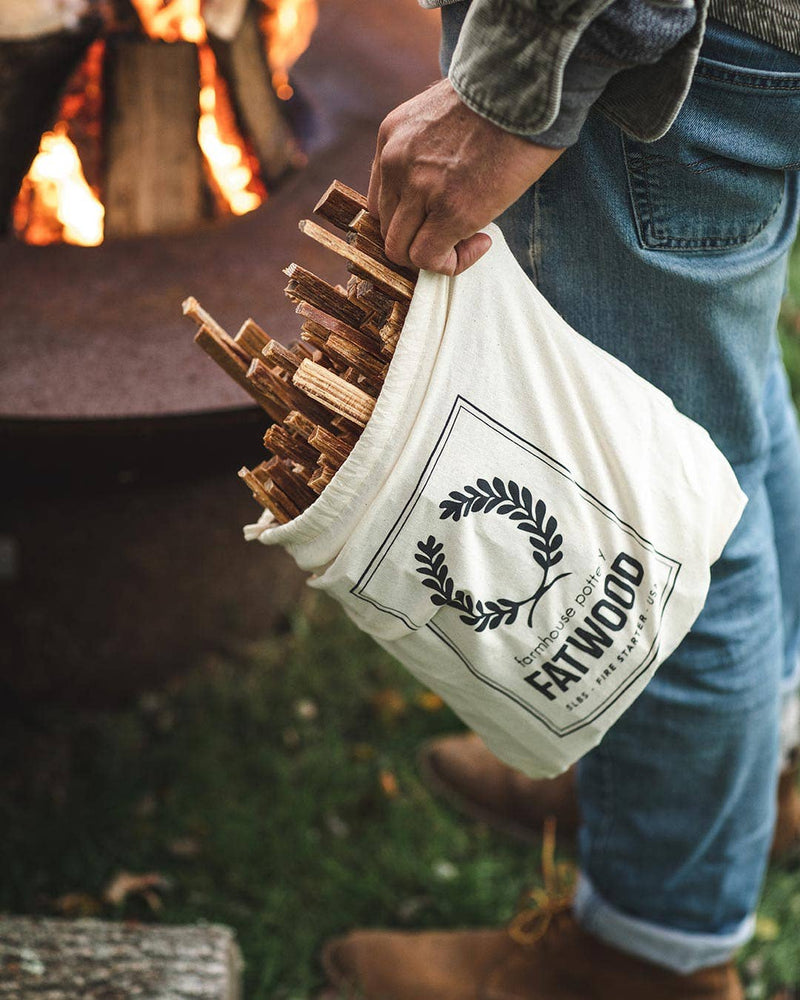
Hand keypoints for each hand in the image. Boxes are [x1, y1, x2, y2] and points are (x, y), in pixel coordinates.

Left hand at [368, 79, 563, 275]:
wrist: (528, 88)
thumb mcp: (444, 115)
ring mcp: (419, 188)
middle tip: (459, 231)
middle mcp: (396, 163)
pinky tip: (481, 241)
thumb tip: (440, 192)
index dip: (410, 220)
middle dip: (422, 240)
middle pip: (388, 230)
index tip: (440, 216)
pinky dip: (452, 263)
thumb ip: (427, 151)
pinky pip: (430, 259)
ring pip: (402, 251)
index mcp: (391, 137)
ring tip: (472, 237)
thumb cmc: (500, 100)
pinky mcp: (450, 211)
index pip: (382, 201)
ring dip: (435, 255)